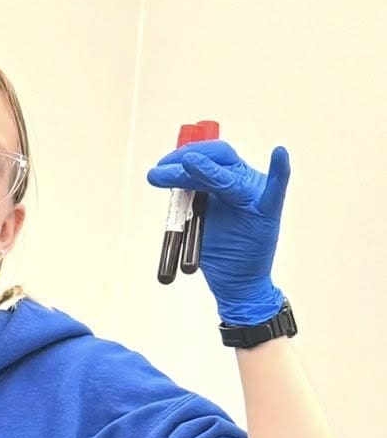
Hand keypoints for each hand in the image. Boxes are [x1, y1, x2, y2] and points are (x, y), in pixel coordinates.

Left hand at [146, 139, 288, 325]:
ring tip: (187, 163)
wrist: (239, 281)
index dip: (183, 157)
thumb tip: (167, 176)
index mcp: (230, 180)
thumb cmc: (222, 250)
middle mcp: (245, 182)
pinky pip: (275, 191)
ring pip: (228, 177)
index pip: (209, 157)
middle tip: (158, 172)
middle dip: (184, 163)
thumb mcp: (200, 218)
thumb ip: (190, 197)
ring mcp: (255, 197)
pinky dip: (279, 173)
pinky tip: (280, 155)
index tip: (160, 166)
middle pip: (217, 161)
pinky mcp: (267, 215)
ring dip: (204, 169)